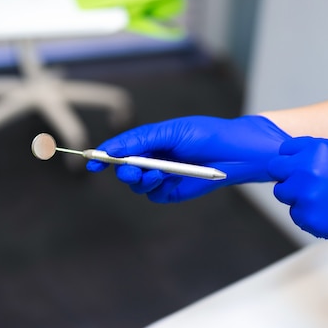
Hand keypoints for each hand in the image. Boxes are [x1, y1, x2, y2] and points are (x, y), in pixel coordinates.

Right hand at [86, 115, 289, 202]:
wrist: (236, 153)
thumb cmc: (206, 135)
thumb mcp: (171, 132)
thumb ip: (141, 140)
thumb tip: (113, 148)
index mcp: (151, 141)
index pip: (121, 149)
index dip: (105, 155)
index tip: (92, 160)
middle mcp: (154, 159)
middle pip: (125, 169)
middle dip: (125, 170)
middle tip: (133, 169)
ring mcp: (163, 177)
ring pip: (137, 184)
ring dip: (142, 179)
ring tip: (157, 173)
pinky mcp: (173, 192)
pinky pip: (154, 195)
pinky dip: (156, 188)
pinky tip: (168, 179)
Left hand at [268, 136, 327, 277]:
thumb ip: (320, 156)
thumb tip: (301, 159)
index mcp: (317, 149)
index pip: (285, 149)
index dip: (292, 158)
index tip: (297, 165)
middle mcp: (306, 169)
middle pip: (276, 169)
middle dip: (287, 175)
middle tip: (304, 184)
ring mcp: (304, 195)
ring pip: (283, 193)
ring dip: (296, 196)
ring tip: (323, 199)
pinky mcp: (306, 218)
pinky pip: (296, 214)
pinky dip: (307, 215)